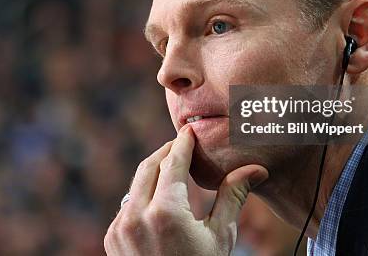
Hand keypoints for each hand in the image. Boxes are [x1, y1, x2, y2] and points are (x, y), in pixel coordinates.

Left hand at [104, 124, 268, 254]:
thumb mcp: (220, 237)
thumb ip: (233, 197)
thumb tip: (256, 168)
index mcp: (165, 212)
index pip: (173, 162)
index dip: (183, 143)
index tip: (190, 129)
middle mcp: (136, 215)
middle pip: (149, 166)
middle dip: (166, 151)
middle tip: (183, 143)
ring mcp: (119, 227)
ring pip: (136, 184)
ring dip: (154, 171)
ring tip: (173, 167)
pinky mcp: (112, 238)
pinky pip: (127, 204)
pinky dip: (143, 194)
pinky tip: (159, 196)